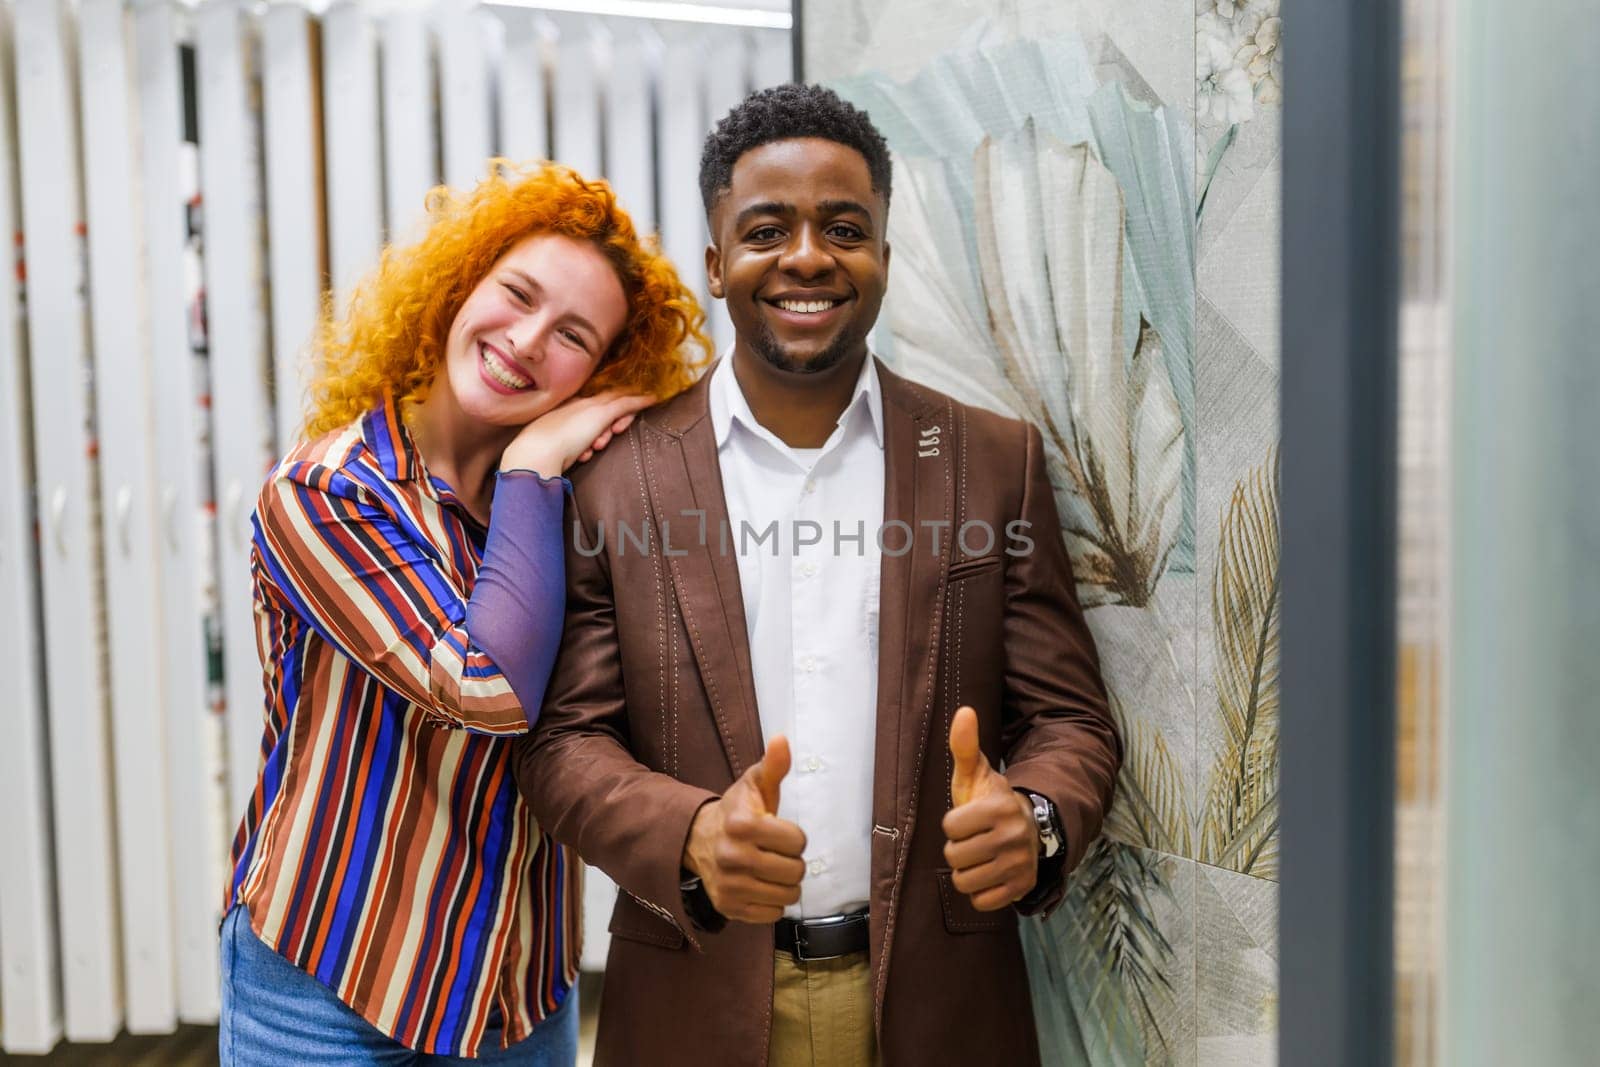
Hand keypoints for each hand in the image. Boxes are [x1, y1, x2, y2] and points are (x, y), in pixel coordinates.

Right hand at [499, 390, 652, 475]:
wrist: (535, 454)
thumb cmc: (538, 457)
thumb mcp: (550, 449)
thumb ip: (560, 448)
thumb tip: (573, 455)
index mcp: (561, 411)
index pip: (587, 406)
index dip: (600, 414)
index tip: (606, 426)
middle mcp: (576, 405)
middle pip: (605, 402)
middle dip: (613, 418)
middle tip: (601, 442)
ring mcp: (589, 408)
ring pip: (616, 406)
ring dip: (617, 424)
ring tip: (595, 446)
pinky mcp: (602, 413)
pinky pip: (626, 404)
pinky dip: (640, 401)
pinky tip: (653, 399)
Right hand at [681, 736, 806, 923]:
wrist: (698, 840)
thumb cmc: (736, 811)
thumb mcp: (754, 785)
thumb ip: (773, 765)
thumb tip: (782, 740)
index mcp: (742, 824)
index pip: (797, 841)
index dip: (794, 836)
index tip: (779, 831)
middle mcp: (732, 857)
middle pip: (795, 871)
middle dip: (792, 861)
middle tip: (775, 852)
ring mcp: (729, 885)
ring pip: (788, 895)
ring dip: (785, 883)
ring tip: (770, 869)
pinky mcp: (728, 907)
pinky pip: (772, 914)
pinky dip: (772, 902)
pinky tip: (760, 885)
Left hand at [941, 706, 1039, 911]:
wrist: (1029, 828)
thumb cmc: (990, 801)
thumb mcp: (975, 774)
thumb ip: (963, 746)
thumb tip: (963, 710)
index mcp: (1000, 808)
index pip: (950, 827)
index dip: (953, 824)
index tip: (967, 818)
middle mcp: (1013, 838)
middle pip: (955, 857)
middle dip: (958, 849)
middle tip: (974, 839)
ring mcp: (1020, 866)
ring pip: (964, 882)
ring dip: (967, 872)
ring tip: (980, 856)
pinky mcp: (1022, 888)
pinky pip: (982, 901)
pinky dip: (981, 891)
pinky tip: (990, 873)